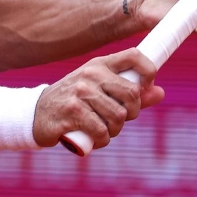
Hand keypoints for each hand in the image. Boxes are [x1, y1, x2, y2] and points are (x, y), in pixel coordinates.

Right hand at [31, 48, 165, 148]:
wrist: (35, 114)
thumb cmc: (74, 103)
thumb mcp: (99, 91)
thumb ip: (129, 94)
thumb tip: (160, 92)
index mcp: (99, 64)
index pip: (135, 56)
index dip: (149, 72)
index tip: (146, 88)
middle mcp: (91, 74)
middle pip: (132, 94)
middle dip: (131, 113)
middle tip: (117, 120)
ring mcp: (81, 91)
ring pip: (119, 116)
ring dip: (115, 130)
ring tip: (102, 129)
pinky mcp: (72, 111)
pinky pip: (103, 131)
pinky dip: (102, 140)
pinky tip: (92, 138)